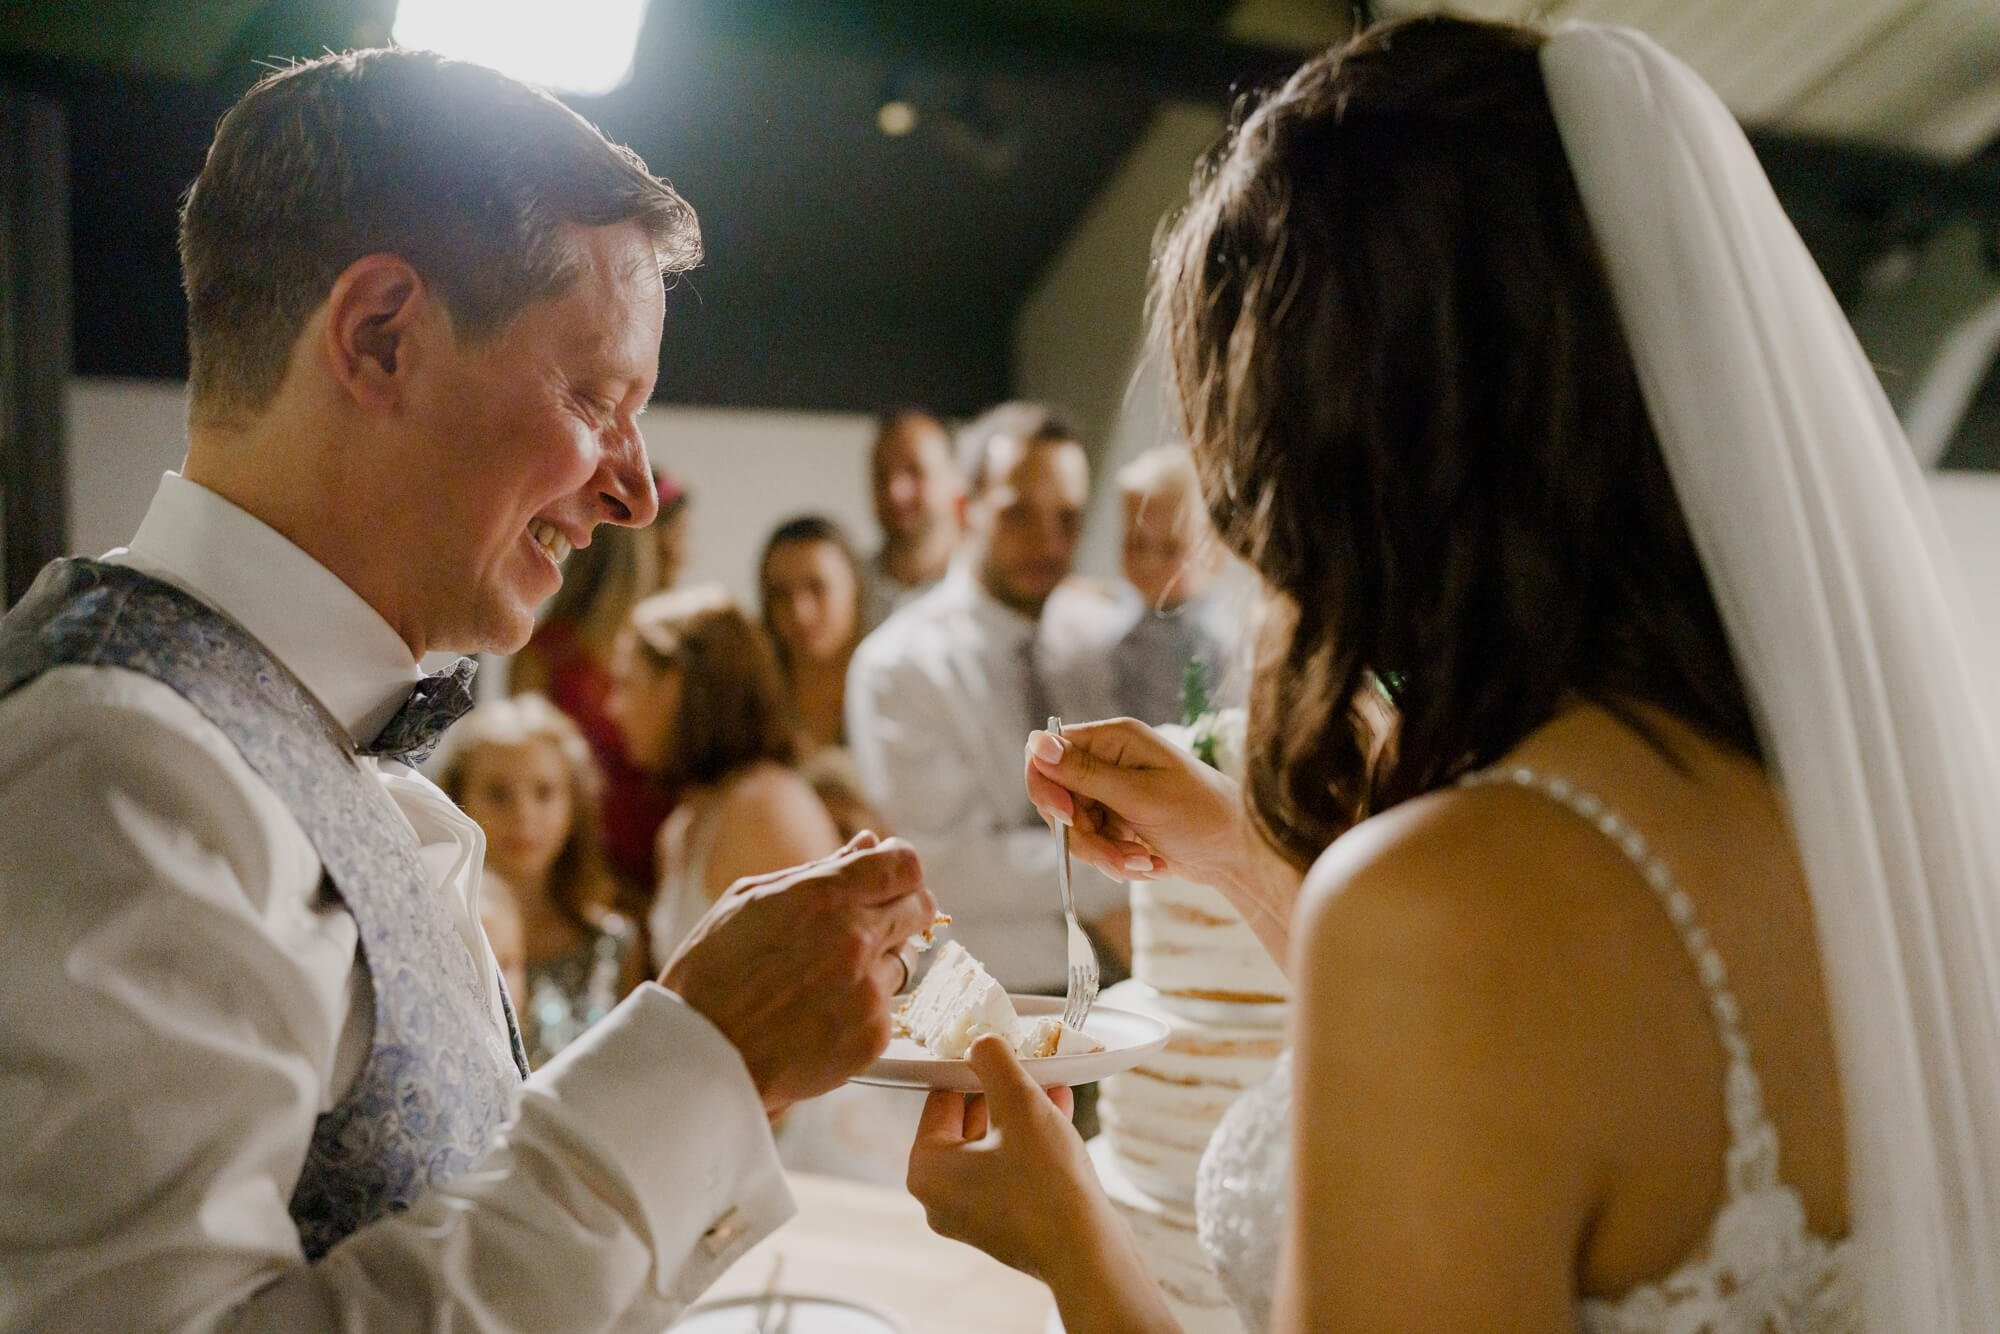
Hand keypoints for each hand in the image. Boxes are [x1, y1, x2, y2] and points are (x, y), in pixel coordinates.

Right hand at [662, 831, 934, 1115]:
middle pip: (920, 907)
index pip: (906, 865)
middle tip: (866, 924)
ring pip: (904, 960)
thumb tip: (868, 845)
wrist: (698, 1058)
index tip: (889, 877)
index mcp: (825, 897)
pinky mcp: (872, 1036)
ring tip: (824, 979)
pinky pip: (886, 1008)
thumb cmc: (710, 973)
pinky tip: (819, 1014)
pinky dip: (862, 1008)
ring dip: (877, 962)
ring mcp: (868, 991)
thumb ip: (819, 872)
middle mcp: (856, 939)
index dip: (900, 868)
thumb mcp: (749, 901)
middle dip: (899, 909)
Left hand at [908, 1038, 1176, 1332]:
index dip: (970, 1067)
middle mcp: (940, 1198)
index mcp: (927, 1169)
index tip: (994, 1047)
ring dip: (1021, 1111)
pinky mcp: (1004, 1224)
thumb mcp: (1019, 1104)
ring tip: (1050, 1081)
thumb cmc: (1046, 1182)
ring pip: (993, 1144)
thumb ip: (994, 1062)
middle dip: (1001, 1090)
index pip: (940, 1099)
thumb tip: (980, 1042)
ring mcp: (972, 1215)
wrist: (1088, 1253)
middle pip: (967, 1122)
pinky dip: (1031, 1141)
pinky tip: (1060, 1109)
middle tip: (1026, 1061)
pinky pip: (1011, 1168)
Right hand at [1024, 717, 1246, 888]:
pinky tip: (1148, 864)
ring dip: (1104, 854)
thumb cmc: (1200, 813)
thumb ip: (1085, 773)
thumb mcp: (1139, 796)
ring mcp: (1110, 792)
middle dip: (1084, 835)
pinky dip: (1115, 860)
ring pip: (1073, 829)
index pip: (1048, 752)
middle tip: (1117, 855)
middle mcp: (1107, 761)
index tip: (1066, 818)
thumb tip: (1036, 742)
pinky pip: (1092, 844)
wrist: (1237, 852)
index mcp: (1113, 739)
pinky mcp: (1116, 820)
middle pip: (1057, 798)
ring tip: (1142, 863)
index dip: (1046, 786)